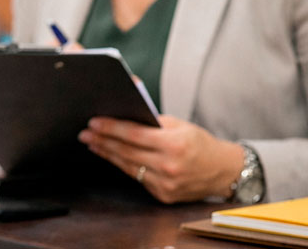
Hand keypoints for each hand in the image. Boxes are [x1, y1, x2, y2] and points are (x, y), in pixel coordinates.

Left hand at [78, 114, 244, 202]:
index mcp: (174, 144)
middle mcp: (169, 166)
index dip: (111, 128)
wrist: (223, 170)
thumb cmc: (199, 143)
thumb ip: (152, 121)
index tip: (94, 122)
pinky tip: (112, 157)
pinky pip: (138, 177)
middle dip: (103, 141)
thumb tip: (125, 112)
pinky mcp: (164, 195)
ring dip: (108, 154)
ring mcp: (166, 184)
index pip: (134, 134)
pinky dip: (124, 166)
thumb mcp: (179, 125)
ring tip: (93, 144)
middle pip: (127, 151)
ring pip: (128, 166)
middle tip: (85, 133)